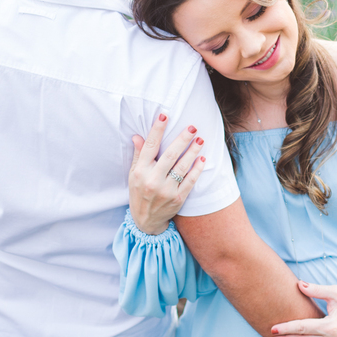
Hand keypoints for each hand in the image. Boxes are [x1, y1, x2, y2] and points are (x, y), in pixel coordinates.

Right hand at [128, 113, 206, 234]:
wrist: (146, 221)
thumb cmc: (139, 193)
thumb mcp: (133, 175)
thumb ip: (138, 155)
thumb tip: (137, 136)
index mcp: (139, 172)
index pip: (150, 147)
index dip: (157, 130)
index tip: (164, 115)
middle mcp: (152, 181)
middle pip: (170, 155)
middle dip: (182, 139)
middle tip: (193, 127)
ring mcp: (166, 191)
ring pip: (182, 167)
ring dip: (193, 152)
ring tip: (201, 140)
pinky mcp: (177, 199)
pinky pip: (190, 181)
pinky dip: (197, 170)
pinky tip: (202, 159)